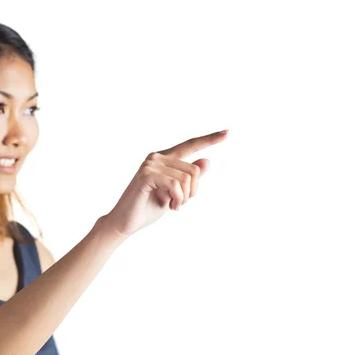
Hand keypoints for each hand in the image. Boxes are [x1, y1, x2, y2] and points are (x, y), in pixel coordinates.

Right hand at [101, 129, 228, 238]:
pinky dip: (177, 199)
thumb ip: (189, 179)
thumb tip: (207, 161)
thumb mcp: (175, 194)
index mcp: (164, 159)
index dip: (210, 139)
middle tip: (178, 203)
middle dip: (192, 192)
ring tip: (171, 205)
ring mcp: (151, 164)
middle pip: (194, 170)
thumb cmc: (148, 208)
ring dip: (184, 198)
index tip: (228, 132)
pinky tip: (169, 206)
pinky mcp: (146, 175)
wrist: (125, 222)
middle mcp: (157, 157)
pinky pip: (176, 185)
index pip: (190, 145)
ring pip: (187, 178)